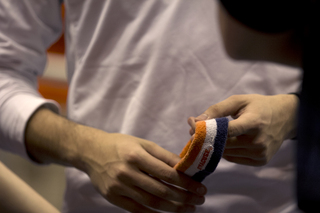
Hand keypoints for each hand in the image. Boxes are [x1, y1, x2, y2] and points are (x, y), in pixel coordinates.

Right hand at [25, 108, 206, 212]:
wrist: (91, 152)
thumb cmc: (120, 145)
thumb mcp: (142, 143)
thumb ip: (163, 155)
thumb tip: (184, 167)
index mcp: (136, 155)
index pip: (167, 173)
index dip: (186, 183)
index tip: (200, 188)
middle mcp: (127, 172)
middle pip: (161, 190)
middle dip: (184, 198)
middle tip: (199, 200)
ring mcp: (119, 187)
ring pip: (151, 202)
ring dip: (173, 208)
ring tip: (188, 208)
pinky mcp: (113, 197)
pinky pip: (137, 210)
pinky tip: (168, 212)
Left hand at [188, 94, 298, 165]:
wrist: (285, 118)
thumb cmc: (258, 106)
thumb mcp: (239, 101)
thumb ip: (216, 109)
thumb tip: (196, 121)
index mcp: (254, 122)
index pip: (227, 131)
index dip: (207, 131)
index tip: (193, 128)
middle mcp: (258, 141)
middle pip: (223, 144)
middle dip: (207, 138)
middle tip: (198, 131)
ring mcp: (260, 153)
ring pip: (226, 153)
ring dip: (215, 145)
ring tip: (213, 134)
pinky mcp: (260, 161)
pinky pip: (233, 159)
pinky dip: (226, 151)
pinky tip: (228, 141)